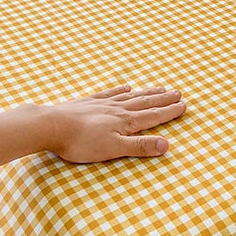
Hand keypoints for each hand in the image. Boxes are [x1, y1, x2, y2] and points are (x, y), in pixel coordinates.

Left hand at [43, 85, 185, 162]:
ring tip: (159, 87)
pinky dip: (120, 90)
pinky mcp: (88, 102)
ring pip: (130, 96)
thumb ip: (140, 147)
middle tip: (178, 92)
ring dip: (146, 92)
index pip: (153, 116)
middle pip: (145, 102)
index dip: (169, 111)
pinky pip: (109, 93)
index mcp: (125, 122)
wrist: (51, 125)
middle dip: (163, 99)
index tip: (184, 105)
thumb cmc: (81, 142)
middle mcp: (117, 109)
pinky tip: (126, 86)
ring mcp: (102, 104)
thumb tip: (167, 145)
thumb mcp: (114, 149)